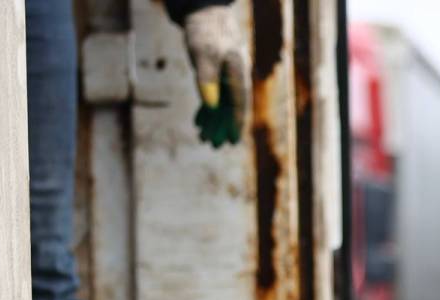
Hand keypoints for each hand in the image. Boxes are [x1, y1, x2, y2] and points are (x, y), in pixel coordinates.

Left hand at [184, 5, 248, 145]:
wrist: (204, 7)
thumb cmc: (205, 30)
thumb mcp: (203, 55)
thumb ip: (207, 80)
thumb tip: (212, 106)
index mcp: (237, 73)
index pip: (239, 104)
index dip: (236, 124)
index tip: (233, 142)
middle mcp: (235, 76)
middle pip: (230, 107)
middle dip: (222, 127)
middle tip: (213, 146)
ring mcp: (226, 73)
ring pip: (222, 102)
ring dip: (213, 120)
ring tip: (204, 137)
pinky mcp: (217, 69)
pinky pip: (215, 93)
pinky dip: (208, 107)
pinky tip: (200, 120)